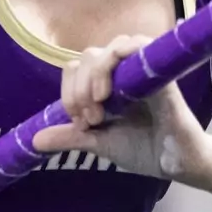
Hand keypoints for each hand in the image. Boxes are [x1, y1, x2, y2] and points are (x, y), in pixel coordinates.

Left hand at [31, 35, 209, 179]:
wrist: (176, 165)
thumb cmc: (144, 150)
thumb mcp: (99, 143)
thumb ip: (71, 137)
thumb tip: (35, 140)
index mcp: (109, 85)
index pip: (77, 67)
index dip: (70, 91)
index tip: (80, 122)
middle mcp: (125, 73)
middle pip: (91, 54)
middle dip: (81, 88)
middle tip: (92, 118)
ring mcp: (145, 71)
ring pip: (114, 46)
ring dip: (99, 72)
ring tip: (102, 102)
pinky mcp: (162, 75)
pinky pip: (143, 47)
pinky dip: (125, 53)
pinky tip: (116, 85)